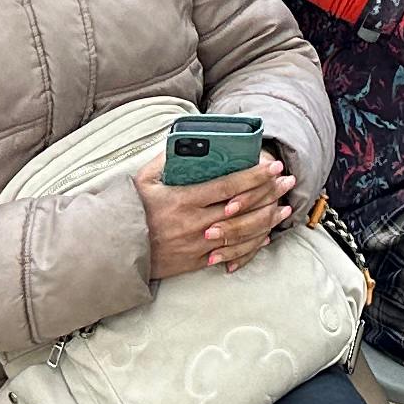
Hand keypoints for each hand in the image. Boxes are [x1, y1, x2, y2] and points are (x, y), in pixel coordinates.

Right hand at [138, 153, 294, 277]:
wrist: (116, 250)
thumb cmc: (132, 210)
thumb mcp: (144, 179)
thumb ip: (166, 159)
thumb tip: (185, 142)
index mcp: (183, 199)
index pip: (227, 186)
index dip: (253, 176)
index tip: (273, 167)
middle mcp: (194, 222)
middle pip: (241, 208)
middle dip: (268, 193)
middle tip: (287, 182)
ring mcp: (197, 244)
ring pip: (240, 232)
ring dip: (266, 220)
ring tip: (283, 209)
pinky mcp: (195, 262)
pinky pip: (229, 254)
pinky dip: (250, 245)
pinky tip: (265, 236)